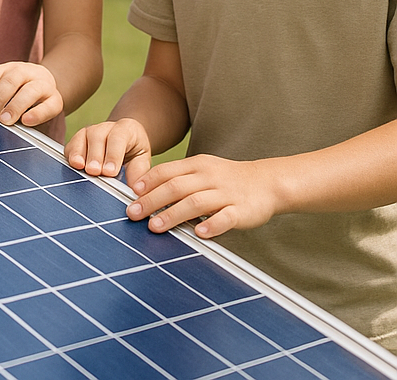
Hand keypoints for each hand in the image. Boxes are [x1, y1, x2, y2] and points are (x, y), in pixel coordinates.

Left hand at [0, 61, 62, 126]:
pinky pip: (49, 106)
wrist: (49, 87)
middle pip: (11, 80)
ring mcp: (43, 84)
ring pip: (30, 91)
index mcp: (8, 69)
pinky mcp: (56, 99)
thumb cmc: (20, 92)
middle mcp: (26, 72)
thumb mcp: (5, 90)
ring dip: (15, 105)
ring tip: (5, 120)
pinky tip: (27, 120)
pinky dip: (37, 113)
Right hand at [65, 118, 153, 186]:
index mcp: (125, 129)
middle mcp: (105, 127)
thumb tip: (136, 190)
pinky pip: (70, 145)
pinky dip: (70, 155)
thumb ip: (138, 173)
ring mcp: (89, 132)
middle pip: (97, 136)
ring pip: (82, 138)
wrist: (125, 141)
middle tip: (94, 171)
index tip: (111, 172)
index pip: (118, 138)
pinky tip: (71, 165)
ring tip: (79, 167)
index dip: (113, 155)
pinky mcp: (77, 140)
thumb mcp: (141, 160)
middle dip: (95, 155)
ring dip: (79, 153)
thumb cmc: (133, 152)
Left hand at [126, 154, 278, 237]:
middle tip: (133, 214)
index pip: (167, 171)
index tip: (131, 193)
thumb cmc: (227, 179)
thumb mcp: (202, 171)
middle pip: (176, 186)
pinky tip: (199, 234)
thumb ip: (178, 180)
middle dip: (152, 200)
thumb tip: (146, 194)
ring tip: (155, 226)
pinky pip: (226, 217)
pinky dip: (212, 225)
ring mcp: (226, 193)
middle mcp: (209, 177)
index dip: (148, 181)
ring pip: (196, 202)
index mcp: (197, 165)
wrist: (267, 182)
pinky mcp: (242, 210)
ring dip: (173, 214)